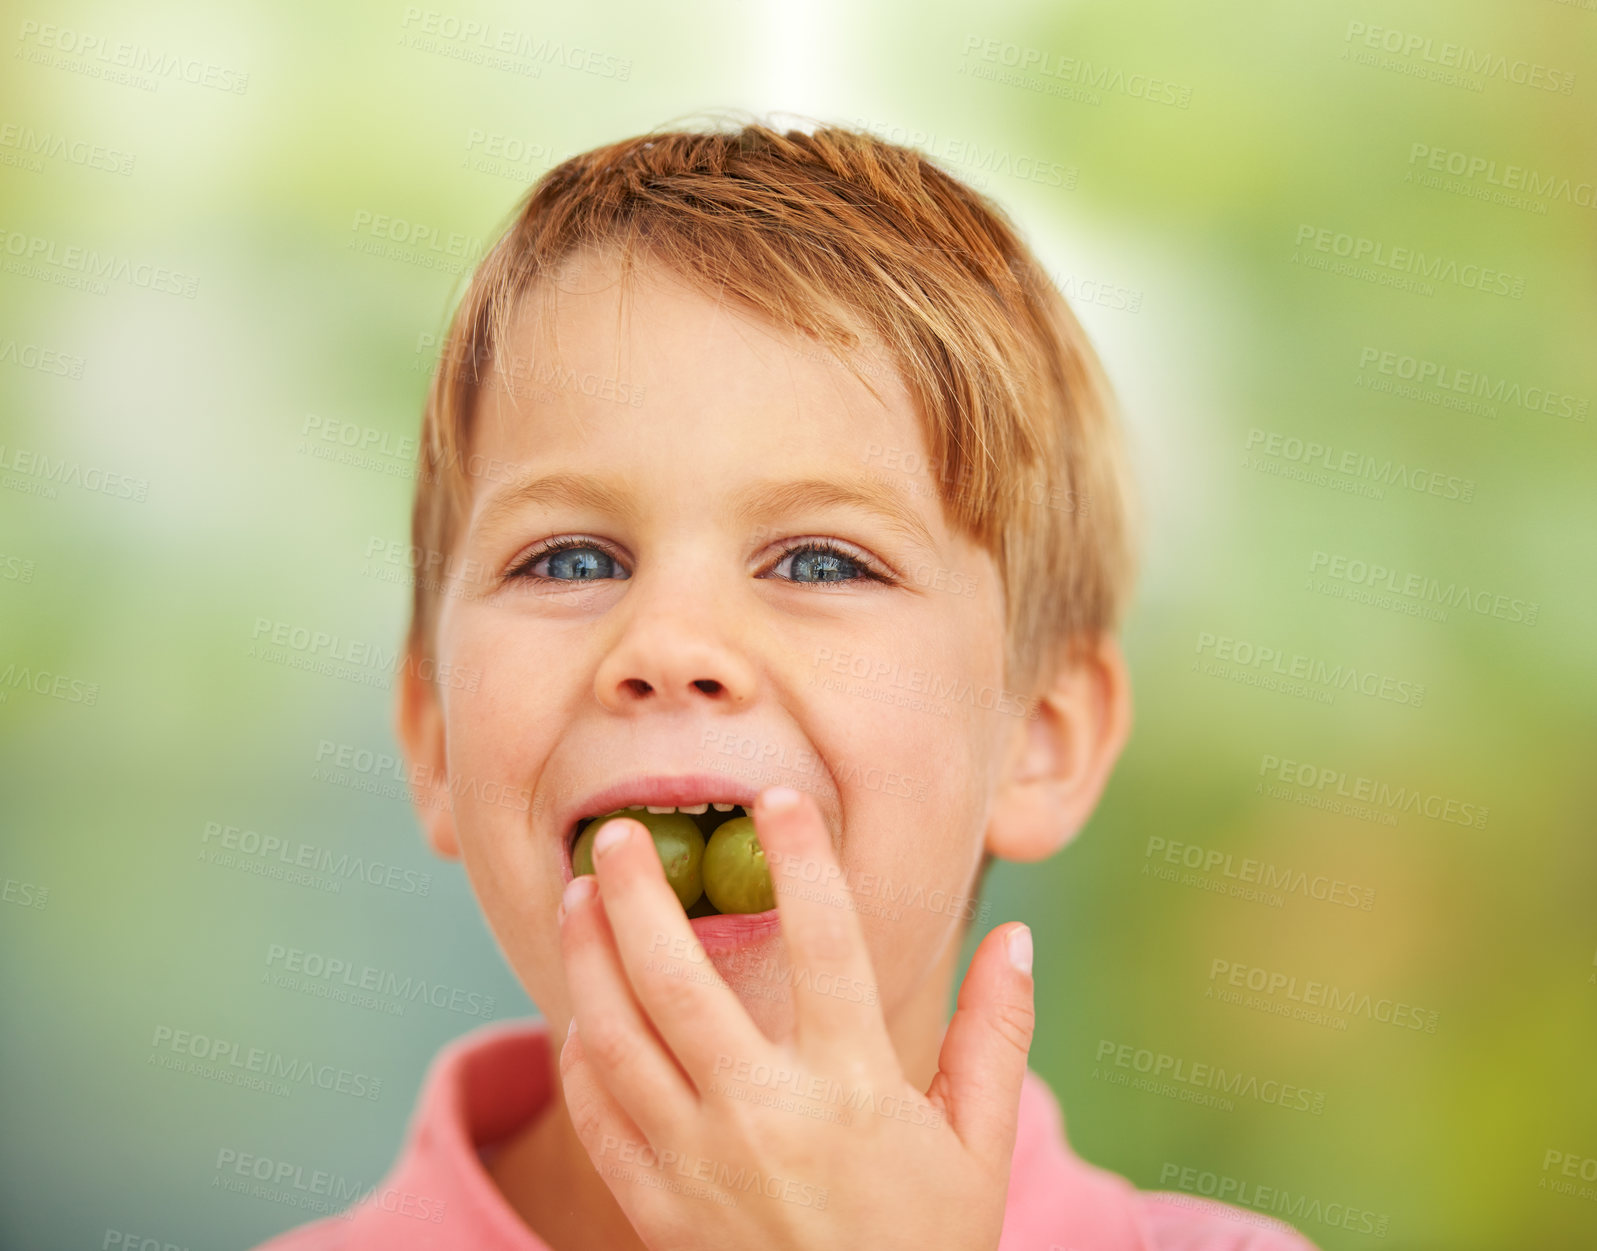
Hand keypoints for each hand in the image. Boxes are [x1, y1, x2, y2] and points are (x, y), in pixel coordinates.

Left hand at [556, 785, 1036, 1250]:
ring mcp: (699, 1163)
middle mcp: (766, 1114)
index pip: (827, 943)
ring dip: (588, 955)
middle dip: (637, 892)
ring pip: (617, 1035)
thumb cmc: (928, 1247)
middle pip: (680, 977)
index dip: (803, 860)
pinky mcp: (656, 1207)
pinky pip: (597, 1113)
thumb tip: (1016, 934)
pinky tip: (582, 1009)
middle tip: (616, 831)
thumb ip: (996, 1035)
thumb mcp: (980, 1147)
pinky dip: (580, 1052)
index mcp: (855, 1087)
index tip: (779, 798)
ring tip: (577, 894)